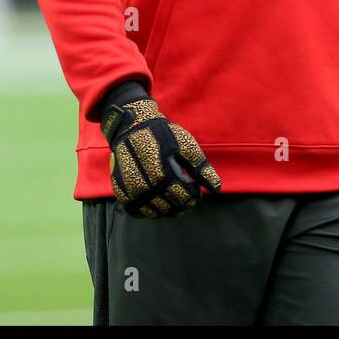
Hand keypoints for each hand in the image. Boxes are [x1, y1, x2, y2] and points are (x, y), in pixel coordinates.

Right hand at [100, 92, 222, 217]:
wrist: (132, 126)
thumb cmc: (163, 134)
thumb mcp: (186, 146)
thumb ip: (202, 169)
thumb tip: (217, 189)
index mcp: (165, 176)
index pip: (185, 198)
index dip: (194, 198)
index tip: (196, 192)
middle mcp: (147, 187)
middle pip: (171, 207)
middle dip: (182, 204)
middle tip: (185, 197)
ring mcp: (132, 191)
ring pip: (154, 212)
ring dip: (167, 210)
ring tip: (172, 201)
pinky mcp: (122, 191)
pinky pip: (136, 211)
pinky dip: (147, 211)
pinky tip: (155, 204)